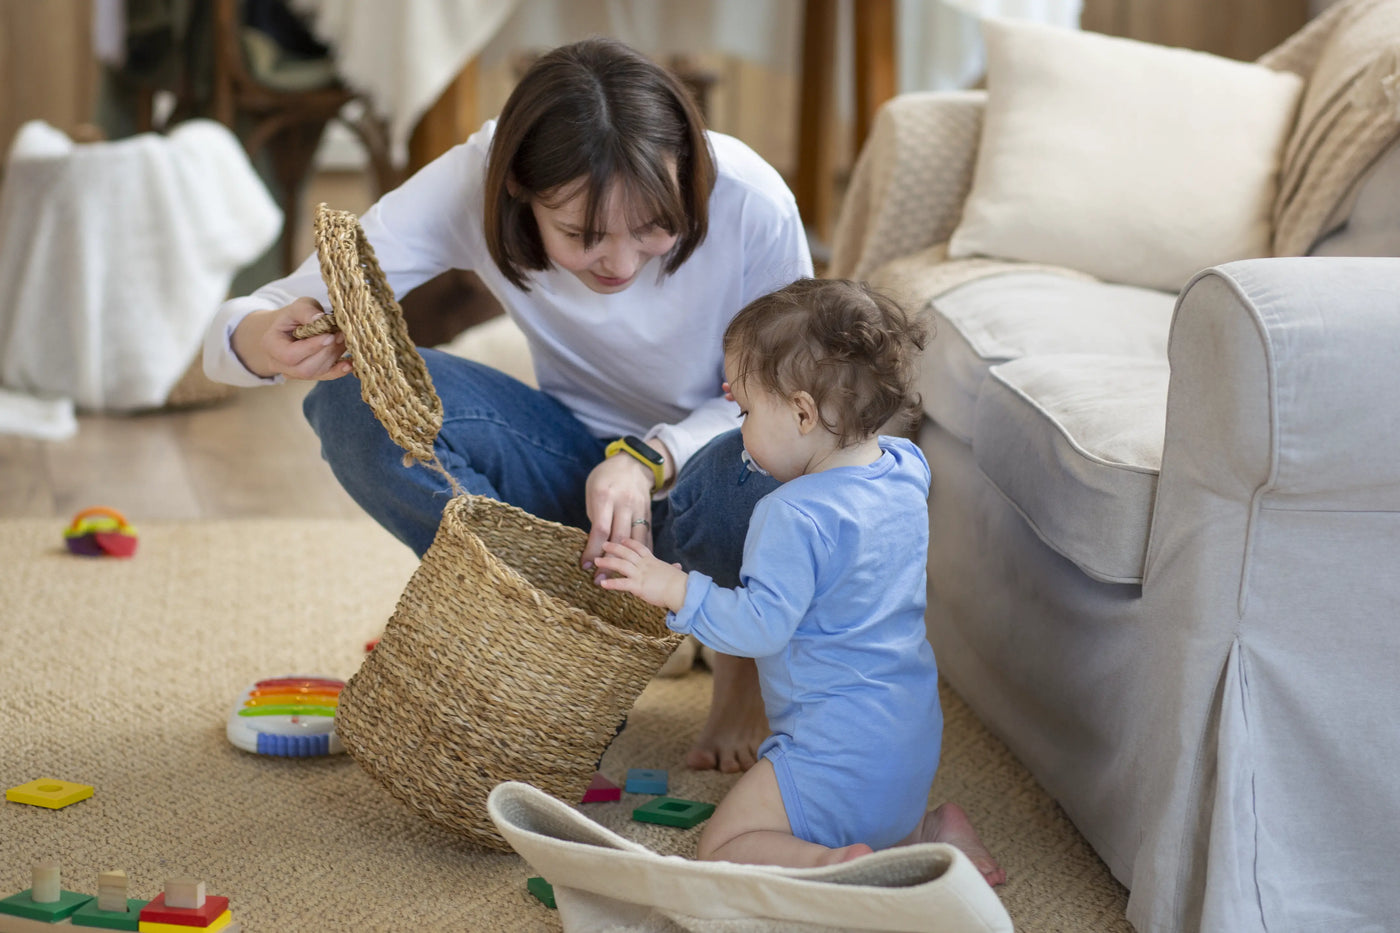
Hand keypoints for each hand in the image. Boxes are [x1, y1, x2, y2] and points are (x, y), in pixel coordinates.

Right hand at [231, 298, 351, 380]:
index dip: (311, 348)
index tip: (329, 335)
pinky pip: (326, 377)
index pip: (290, 355)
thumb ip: (305, 311)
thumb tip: (320, 319)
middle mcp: (281, 365)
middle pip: (305, 368)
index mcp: (271, 346)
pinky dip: (340, 370)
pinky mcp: (312, 375)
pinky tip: (351, 363)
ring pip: (317, 373)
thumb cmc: (294, 317)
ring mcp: (296, 373)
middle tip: (342, 335)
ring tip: (345, 339)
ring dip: (335, 356)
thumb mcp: (296, 307)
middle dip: (326, 352)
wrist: (292, 329)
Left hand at [580, 438, 671, 569]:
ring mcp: (639, 509)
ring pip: (635, 540)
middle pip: (618, 538)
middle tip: (598, 579)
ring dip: (626, 561)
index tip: (585, 565)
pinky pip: (646, 536)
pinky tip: (636, 567)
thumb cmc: (606, 478)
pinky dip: (641, 553)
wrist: (633, 463)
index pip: (600, 529)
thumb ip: (595, 515)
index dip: (592, 550)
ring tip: (616, 578)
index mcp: (605, 496)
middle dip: (608, 561)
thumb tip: (594, 543)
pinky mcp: (649, 513)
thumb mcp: (593, 491)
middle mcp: (624, 503)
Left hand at [595, 539, 687, 611]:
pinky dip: (611, 583)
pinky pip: (622, 584)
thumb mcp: (674, 571)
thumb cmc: (680, 582)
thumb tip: (678, 567)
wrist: (681, 590)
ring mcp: (640, 575)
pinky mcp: (638, 586)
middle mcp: (644, 565)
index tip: (622, 539)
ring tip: (596, 561)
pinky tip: (602, 584)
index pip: (639, 548)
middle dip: (614, 547)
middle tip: (604, 544)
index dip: (630, 543)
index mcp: (652, 561)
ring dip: (607, 562)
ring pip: (621, 565)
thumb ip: (672, 568)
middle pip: (626, 553)